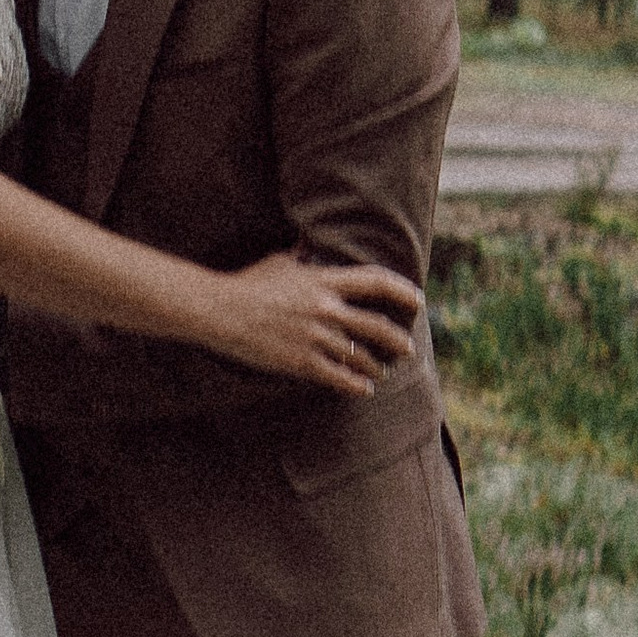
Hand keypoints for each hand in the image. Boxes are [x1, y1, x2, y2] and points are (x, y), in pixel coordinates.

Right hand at [214, 253, 422, 391]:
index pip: (376, 282)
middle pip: (378, 326)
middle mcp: (327, 309)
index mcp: (324, 281)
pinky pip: (339, 377)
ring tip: (381, 371)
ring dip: (376, 366)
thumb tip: (309, 248)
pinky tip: (363, 389)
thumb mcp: (279, 263)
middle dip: (398, 340)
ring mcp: (316, 337)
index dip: (402, 290)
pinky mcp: (302, 362)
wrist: (220, 311)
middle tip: (406, 348)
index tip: (417, 300)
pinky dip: (356, 385)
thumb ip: (302, 258)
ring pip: (361, 356)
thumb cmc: (248, 284)